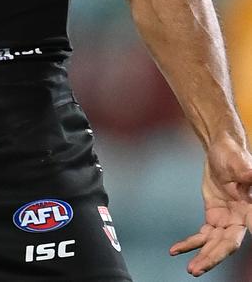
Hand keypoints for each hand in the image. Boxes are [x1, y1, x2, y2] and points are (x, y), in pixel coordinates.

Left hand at [170, 135, 251, 275]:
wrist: (220, 150)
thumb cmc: (232, 154)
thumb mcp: (237, 160)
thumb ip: (245, 171)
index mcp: (250, 208)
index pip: (251, 226)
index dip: (249, 233)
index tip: (232, 249)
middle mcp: (241, 219)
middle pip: (228, 243)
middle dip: (214, 257)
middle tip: (197, 268)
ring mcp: (226, 221)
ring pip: (215, 244)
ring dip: (202, 256)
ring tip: (191, 270)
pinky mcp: (213, 218)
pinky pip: (202, 236)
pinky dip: (190, 244)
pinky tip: (175, 250)